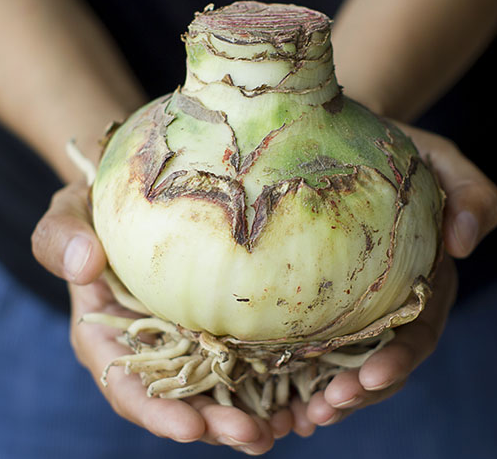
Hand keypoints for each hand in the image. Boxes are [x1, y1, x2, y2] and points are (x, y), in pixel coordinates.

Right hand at [32, 181, 291, 454]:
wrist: (133, 200)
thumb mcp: (69, 216)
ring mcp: (187, 337)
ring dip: (248, 412)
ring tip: (283, 426)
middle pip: (181, 398)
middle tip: (254, 436)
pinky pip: (242, 355)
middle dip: (215, 423)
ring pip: (217, 386)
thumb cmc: (95, 208)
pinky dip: (266, 378)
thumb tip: (83, 264)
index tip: (191, 428)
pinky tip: (295, 393)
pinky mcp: (217, 322)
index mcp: (109, 335)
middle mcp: (152, 346)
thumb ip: (62, 240)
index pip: (128, 385)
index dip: (157, 412)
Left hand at [292, 125, 496, 432]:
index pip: (418, 329)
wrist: (345, 138)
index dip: (400, 359)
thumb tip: (467, 241)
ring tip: (304, 417)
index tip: (372, 376)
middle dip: (359, 390)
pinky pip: (313, 340)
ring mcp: (354, 303)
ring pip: (347, 361)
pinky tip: (280, 394)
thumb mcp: (442, 160)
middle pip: (380, 358)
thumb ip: (470, 194)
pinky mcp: (320, 298)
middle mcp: (390, 300)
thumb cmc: (398, 151)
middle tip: (328, 409)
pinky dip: (300, 373)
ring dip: (330, 394)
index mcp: (423, 279)